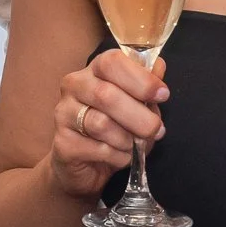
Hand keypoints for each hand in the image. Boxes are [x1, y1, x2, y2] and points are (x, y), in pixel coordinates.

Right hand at [43, 50, 169, 200]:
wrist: (87, 164)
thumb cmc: (115, 128)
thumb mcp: (136, 104)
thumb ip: (146, 85)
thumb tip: (159, 67)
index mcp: (93, 71)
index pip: (112, 62)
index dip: (140, 78)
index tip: (162, 95)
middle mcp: (74, 87)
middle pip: (106, 95)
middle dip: (140, 116)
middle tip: (157, 130)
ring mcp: (64, 114)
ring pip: (101, 124)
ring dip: (128, 139)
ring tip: (135, 145)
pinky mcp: (63, 143)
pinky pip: (98, 149)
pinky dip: (118, 157)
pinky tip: (120, 157)